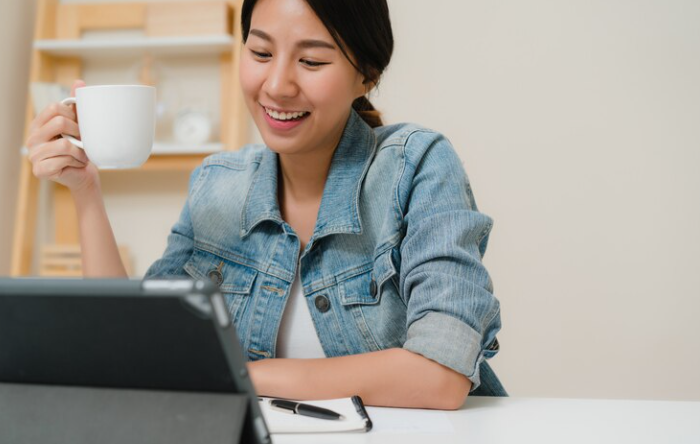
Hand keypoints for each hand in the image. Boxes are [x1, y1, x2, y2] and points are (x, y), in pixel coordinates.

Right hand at [26, 79, 98, 193]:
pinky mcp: (40, 170)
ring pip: (64, 144)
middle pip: (60, 122)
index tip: (79, 126)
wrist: (83, 174)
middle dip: (78, 133)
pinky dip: (76, 162)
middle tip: (82, 141)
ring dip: (80, 151)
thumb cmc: (80, 149)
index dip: (73, 115)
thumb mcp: (78, 124)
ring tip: (81, 155)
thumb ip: (76, 105)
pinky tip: (76, 164)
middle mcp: (32, 138)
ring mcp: (33, 154)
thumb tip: (79, 82)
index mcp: (38, 124)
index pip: (55, 107)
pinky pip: (64, 160)